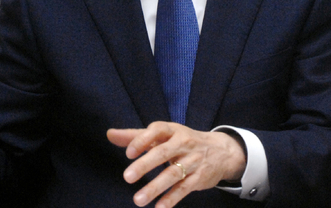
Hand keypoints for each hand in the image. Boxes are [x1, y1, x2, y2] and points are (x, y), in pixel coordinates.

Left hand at [107, 122, 245, 207]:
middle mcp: (183, 143)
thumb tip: (109, 134)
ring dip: (155, 187)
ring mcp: (193, 160)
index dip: (142, 140)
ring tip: (137, 200)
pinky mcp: (199, 178)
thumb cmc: (183, 141)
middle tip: (126, 177)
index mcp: (172, 130)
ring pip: (173, 174)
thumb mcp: (163, 135)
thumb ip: (136, 136)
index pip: (157, 130)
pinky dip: (171, 198)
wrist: (221, 151)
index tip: (128, 153)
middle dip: (145, 165)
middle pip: (163, 153)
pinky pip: (184, 188)